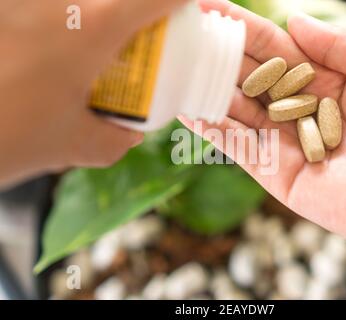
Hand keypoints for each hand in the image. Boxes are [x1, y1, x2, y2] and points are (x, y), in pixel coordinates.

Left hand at [0, 0, 186, 187]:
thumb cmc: (7, 138)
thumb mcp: (75, 146)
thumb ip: (116, 139)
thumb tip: (129, 133)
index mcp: (93, 29)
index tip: (190, 9)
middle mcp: (62, 1)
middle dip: (142, 13)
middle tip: (140, 33)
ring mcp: (30, 3)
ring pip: (90, 6)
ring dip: (102, 18)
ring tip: (96, 55)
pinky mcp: (13, 11)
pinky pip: (55, 13)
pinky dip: (67, 21)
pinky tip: (55, 48)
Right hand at [180, 0, 345, 293]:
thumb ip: (337, 44)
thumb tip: (292, 19)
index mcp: (326, 79)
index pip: (274, 49)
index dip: (244, 29)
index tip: (212, 8)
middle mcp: (301, 109)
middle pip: (250, 77)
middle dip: (219, 56)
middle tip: (185, 35)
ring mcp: (286, 142)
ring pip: (238, 111)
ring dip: (209, 88)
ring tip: (178, 66)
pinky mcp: (278, 173)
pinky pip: (239, 147)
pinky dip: (213, 129)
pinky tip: (188, 108)